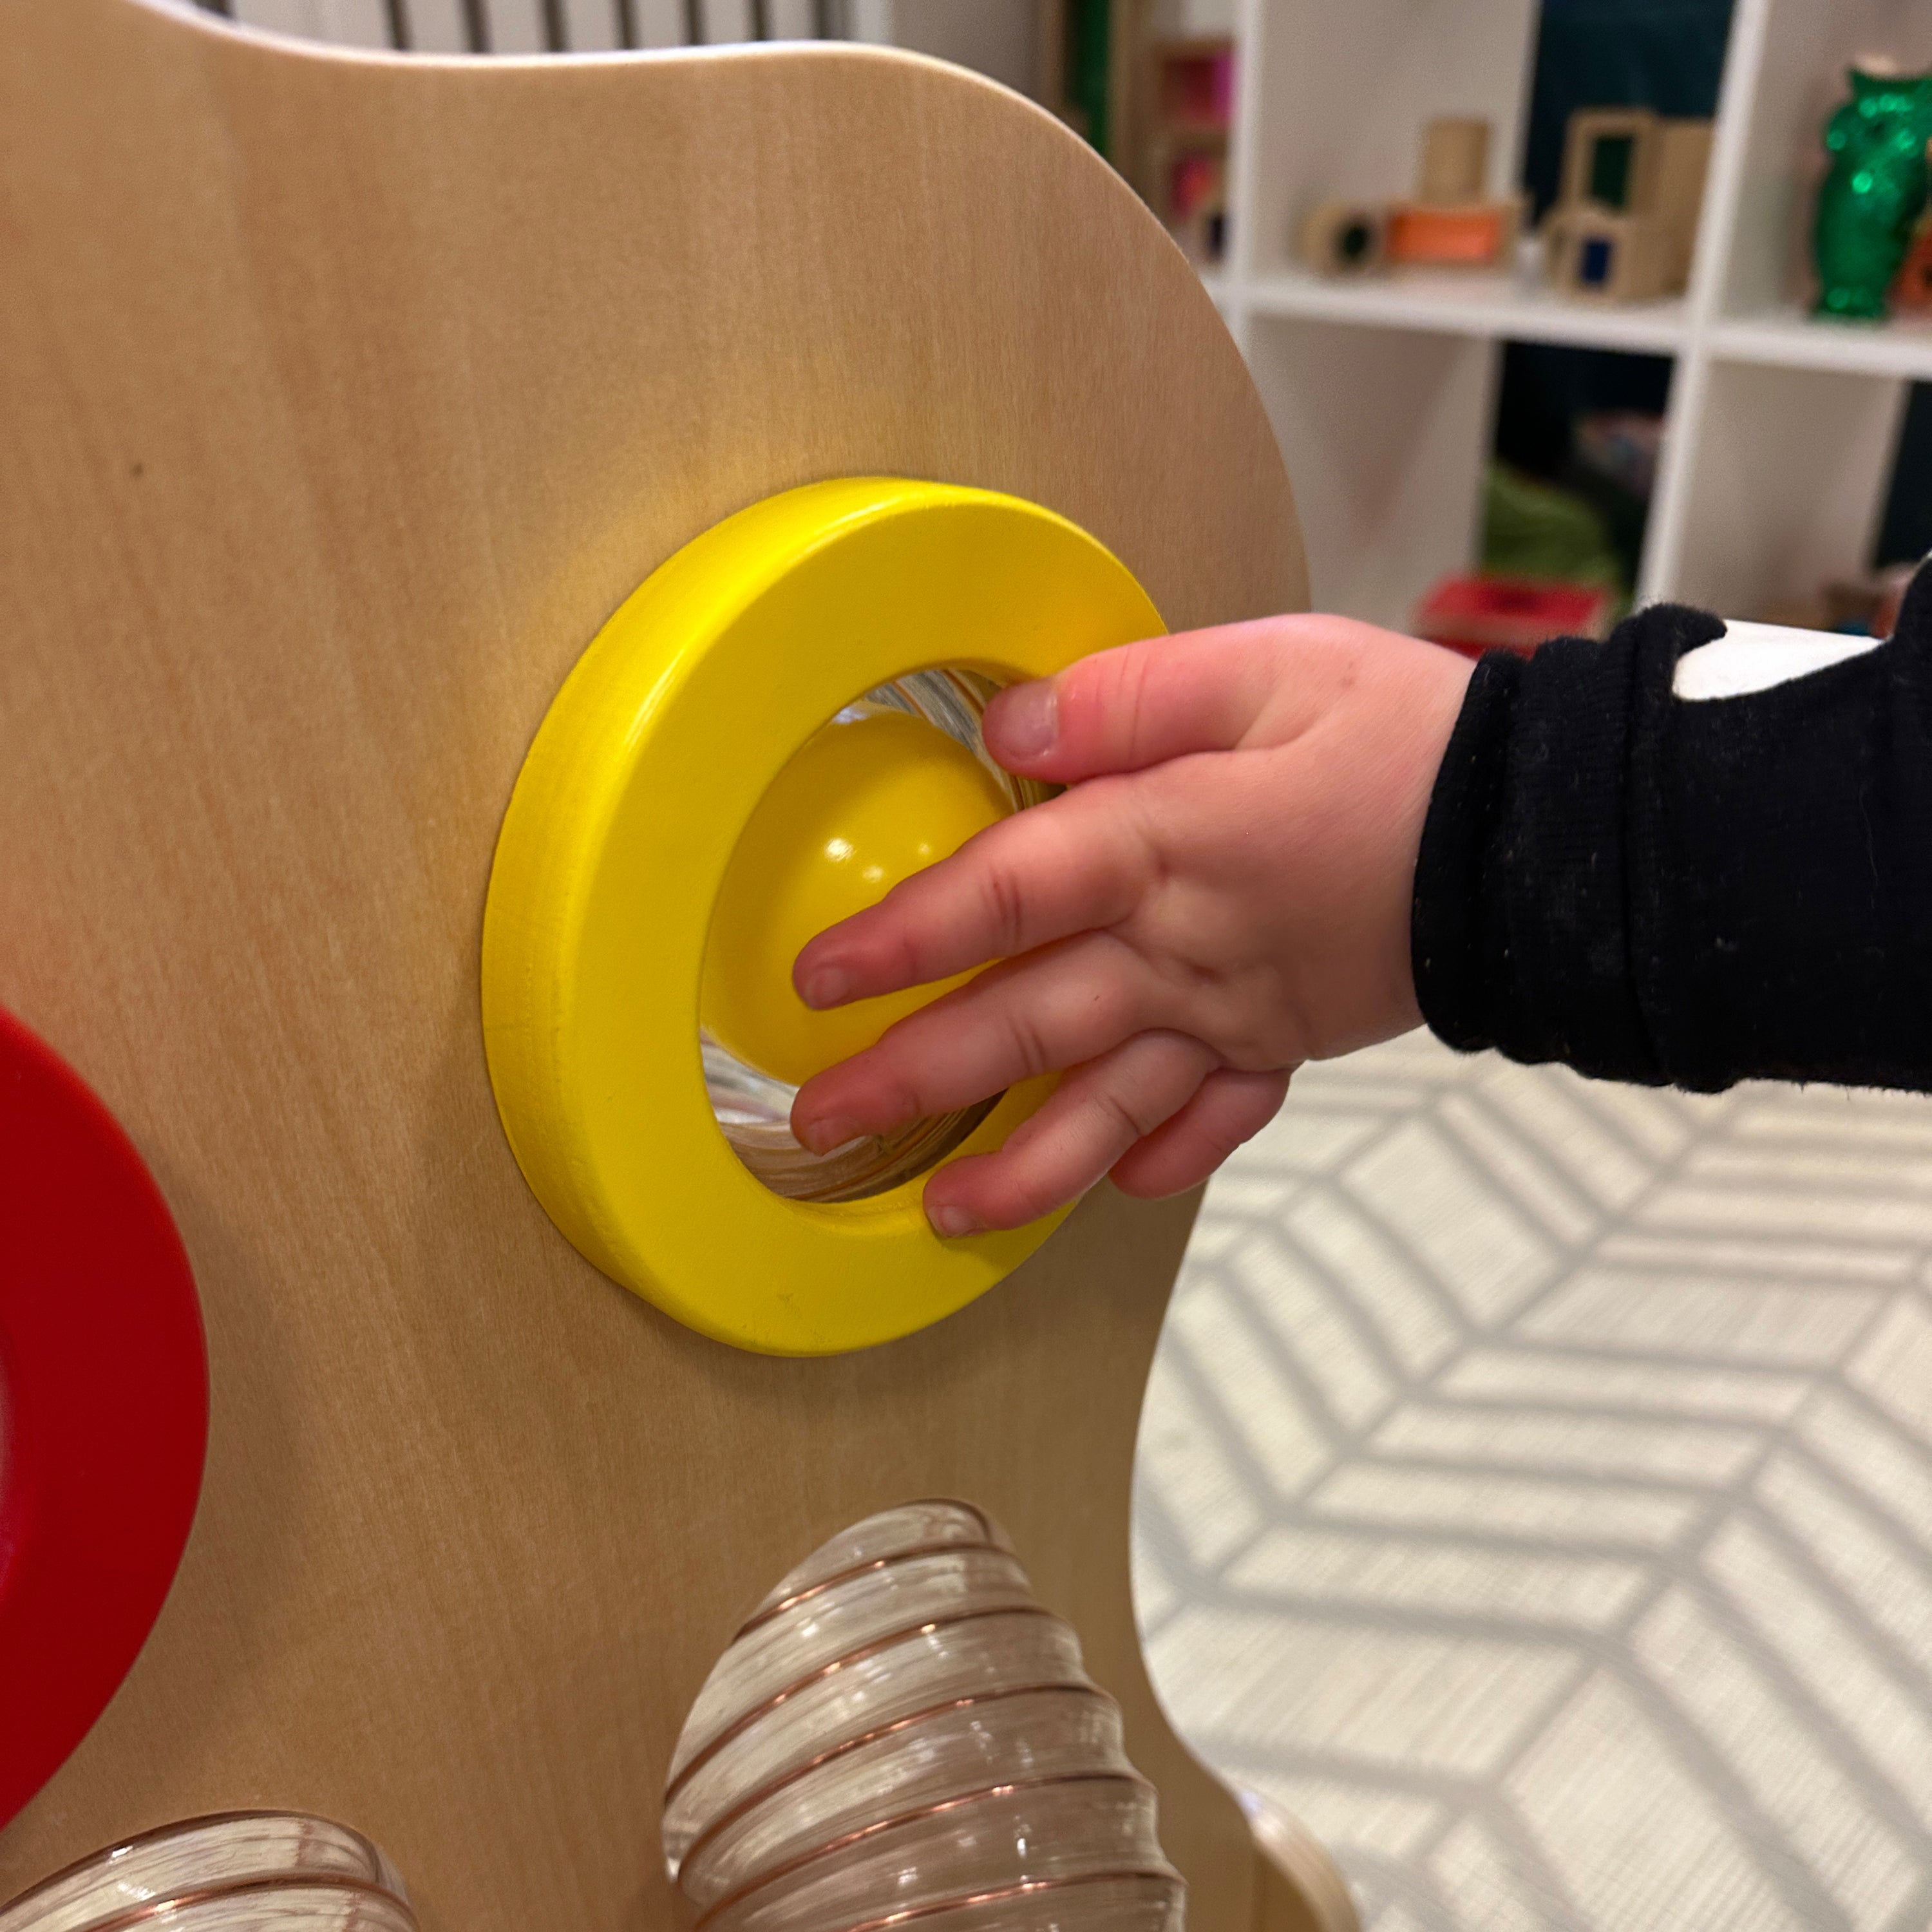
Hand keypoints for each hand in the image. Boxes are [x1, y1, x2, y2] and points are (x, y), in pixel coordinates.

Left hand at [789, 614, 1473, 1233]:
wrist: (1546, 827)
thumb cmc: (1409, 737)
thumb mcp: (1267, 668)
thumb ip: (1129, 699)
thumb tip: (1012, 731)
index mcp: (1169, 842)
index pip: (1008, 894)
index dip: (909, 937)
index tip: (823, 978)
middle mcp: (1188, 947)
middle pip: (1032, 1022)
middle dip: (920, 1077)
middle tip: (826, 1122)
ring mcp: (1239, 1009)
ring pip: (1113, 1100)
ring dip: (1027, 1165)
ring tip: (948, 1212)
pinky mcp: (1290, 1037)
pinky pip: (1225, 1116)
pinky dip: (1174, 1158)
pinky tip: (1121, 1189)